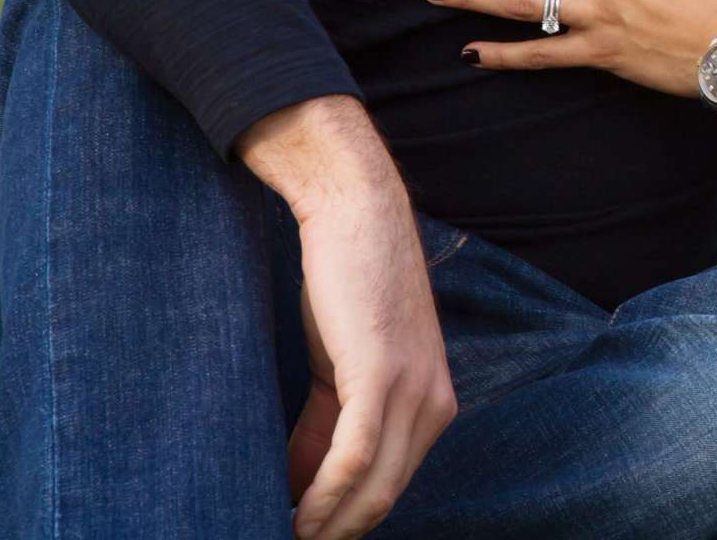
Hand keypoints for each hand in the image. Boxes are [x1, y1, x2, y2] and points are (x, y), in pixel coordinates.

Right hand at [235, 98, 455, 539]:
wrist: (353, 210)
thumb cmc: (345, 285)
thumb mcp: (340, 366)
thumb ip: (328, 422)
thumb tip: (299, 485)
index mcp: (430, 404)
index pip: (389, 487)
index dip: (346, 519)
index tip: (305, 535)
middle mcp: (434, 404)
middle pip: (384, 498)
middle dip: (336, 530)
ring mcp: (413, 391)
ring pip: (373, 489)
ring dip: (326, 526)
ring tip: (282, 539)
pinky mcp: (382, 377)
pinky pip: (356, 458)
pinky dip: (324, 497)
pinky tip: (295, 519)